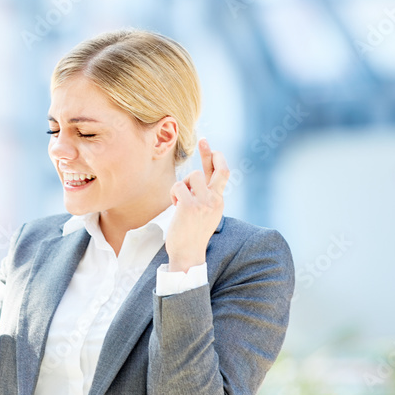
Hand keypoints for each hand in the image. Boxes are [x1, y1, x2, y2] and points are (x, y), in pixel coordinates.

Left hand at [165, 138, 229, 272]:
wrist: (188, 253)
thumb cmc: (192, 233)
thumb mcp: (205, 213)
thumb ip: (204, 196)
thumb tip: (198, 178)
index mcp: (219, 201)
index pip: (222, 174)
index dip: (215, 158)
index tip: (209, 145)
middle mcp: (215, 200)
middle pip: (215, 170)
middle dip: (208, 153)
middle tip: (202, 140)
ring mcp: (204, 203)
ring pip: (191, 176)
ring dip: (181, 185)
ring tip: (180, 201)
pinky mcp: (190, 206)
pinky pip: (178, 186)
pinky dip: (173, 194)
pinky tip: (175, 206)